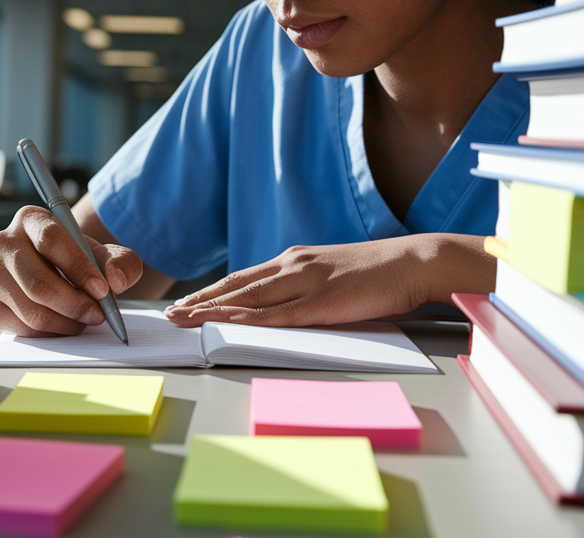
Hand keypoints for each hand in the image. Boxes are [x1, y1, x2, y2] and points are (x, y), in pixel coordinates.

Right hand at [0, 205, 143, 336]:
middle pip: (38, 283)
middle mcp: (4, 242)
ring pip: (31, 310)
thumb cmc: (81, 258)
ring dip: (66, 323)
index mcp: (30, 219)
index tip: (102, 290)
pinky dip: (51, 333)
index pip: (50, 240)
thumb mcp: (106, 253)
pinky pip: (23, 328)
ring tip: (86, 320)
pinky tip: (67, 324)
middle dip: (75, 304)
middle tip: (99, 315)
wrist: (58, 271)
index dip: (78, 268)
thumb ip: (122, 261)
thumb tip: (116, 281)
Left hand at [164, 234, 492, 327]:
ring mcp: (305, 282)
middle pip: (236, 286)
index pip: (244, 277)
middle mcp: (293, 265)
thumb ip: (306, 287)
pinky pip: (276, 315)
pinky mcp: (320, 303)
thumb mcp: (332, 275)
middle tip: (171, 314)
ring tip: (184, 320)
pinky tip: (227, 324)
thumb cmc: (377, 273)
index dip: (211, 291)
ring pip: (248, 299)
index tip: (186, 302)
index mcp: (295, 259)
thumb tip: (283, 306)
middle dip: (200, 300)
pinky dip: (246, 319)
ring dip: (212, 310)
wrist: (411, 262)